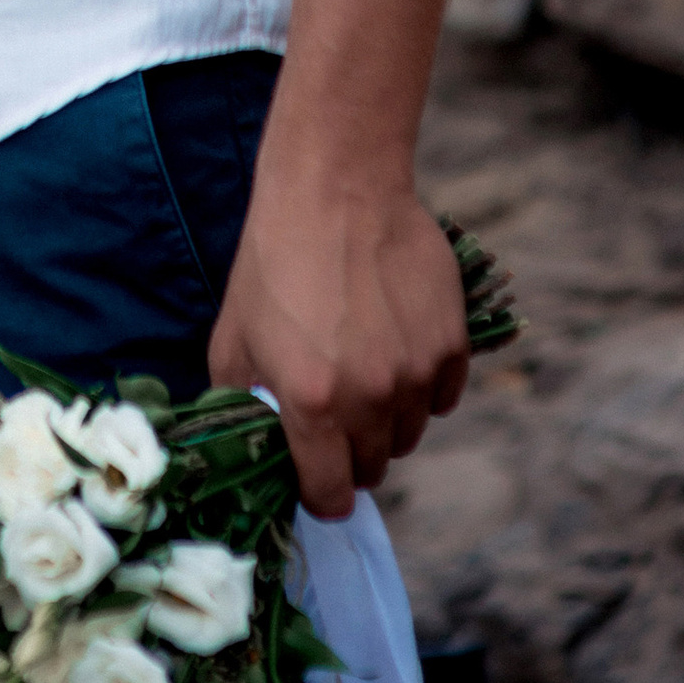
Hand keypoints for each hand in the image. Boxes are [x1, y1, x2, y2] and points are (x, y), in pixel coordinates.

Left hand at [208, 166, 467, 518]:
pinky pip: (441, 397)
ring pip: (408, 434)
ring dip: (387, 418)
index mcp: (311, 401)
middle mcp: (369, 396)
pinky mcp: (451, 345)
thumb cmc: (274, 259)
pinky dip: (422, 386)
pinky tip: (397, 346)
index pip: (329, 495)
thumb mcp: (232, 337)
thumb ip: (243, 406)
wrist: (335, 187)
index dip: (320, 493)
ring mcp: (415, 371)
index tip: (316, 477)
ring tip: (364, 366)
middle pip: (372, 467)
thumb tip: (256, 449)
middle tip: (335, 408)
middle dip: (351, 450)